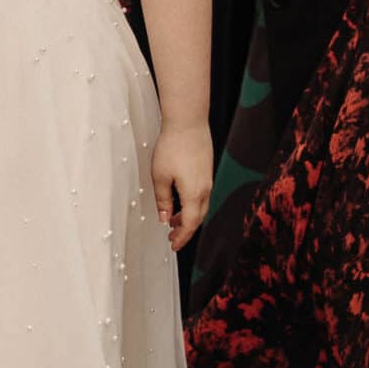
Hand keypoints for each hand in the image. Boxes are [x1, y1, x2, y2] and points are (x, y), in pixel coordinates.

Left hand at [151, 123, 212, 251]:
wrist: (188, 122)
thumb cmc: (173, 146)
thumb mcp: (160, 176)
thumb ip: (163, 200)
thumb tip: (164, 218)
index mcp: (194, 194)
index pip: (190, 224)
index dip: (181, 237)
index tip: (173, 245)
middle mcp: (205, 189)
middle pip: (198, 218)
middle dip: (185, 230)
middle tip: (173, 237)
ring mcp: (207, 179)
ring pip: (200, 206)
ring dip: (188, 217)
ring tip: (173, 220)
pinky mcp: (206, 170)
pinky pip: (201, 195)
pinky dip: (191, 204)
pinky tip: (180, 199)